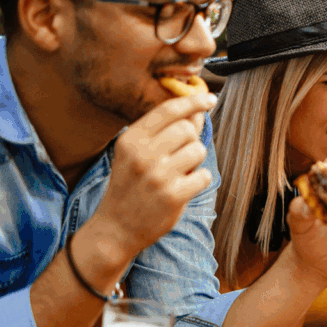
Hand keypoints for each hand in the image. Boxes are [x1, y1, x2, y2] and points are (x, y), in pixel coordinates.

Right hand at [92, 93, 216, 259]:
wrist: (116, 227)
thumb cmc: (130, 186)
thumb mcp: (135, 155)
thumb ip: (163, 133)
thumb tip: (196, 113)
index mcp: (131, 139)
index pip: (168, 110)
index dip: (193, 101)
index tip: (209, 98)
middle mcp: (143, 154)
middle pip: (187, 129)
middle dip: (190, 141)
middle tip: (179, 156)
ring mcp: (158, 175)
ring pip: (198, 150)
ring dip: (196, 161)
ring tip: (180, 172)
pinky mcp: (173, 195)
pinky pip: (204, 175)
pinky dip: (199, 180)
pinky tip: (184, 187)